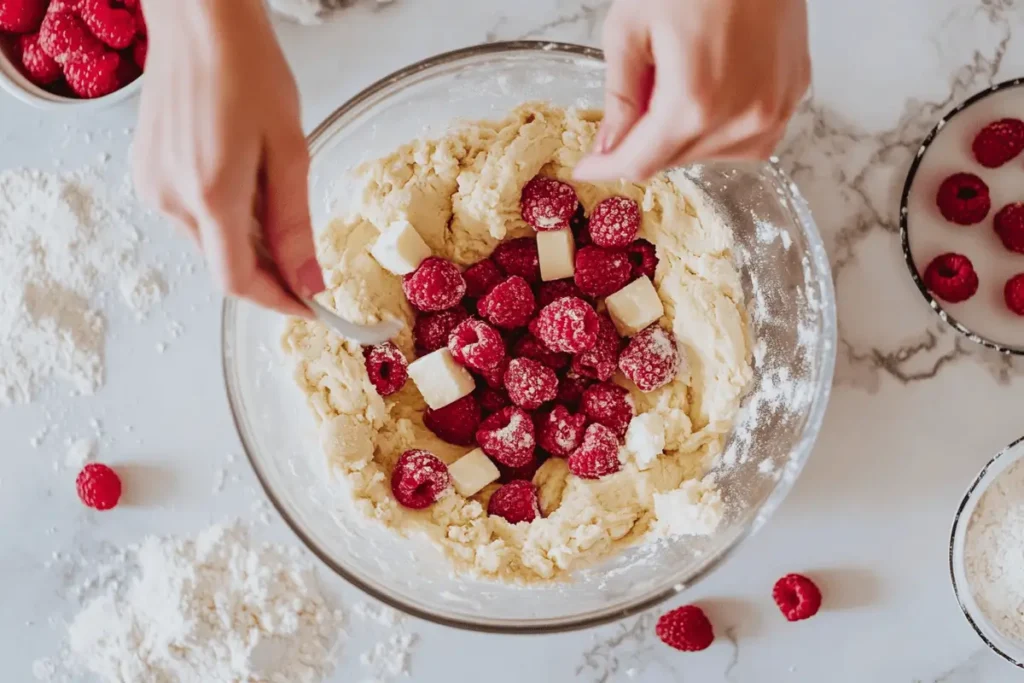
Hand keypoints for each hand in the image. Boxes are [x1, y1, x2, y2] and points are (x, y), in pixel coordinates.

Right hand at [133, 0, 323, 316]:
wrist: (199, 22)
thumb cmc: (248, 70)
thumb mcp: (289, 151)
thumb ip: (295, 224)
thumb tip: (309, 282)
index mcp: (209, 196)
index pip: (239, 280)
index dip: (278, 301)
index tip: (312, 307)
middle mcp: (171, 199)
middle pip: (225, 263)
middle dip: (270, 270)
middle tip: (308, 255)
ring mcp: (152, 185)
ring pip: (209, 241)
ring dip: (247, 240)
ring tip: (274, 195)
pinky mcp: (147, 172)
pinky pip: (192, 215)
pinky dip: (224, 216)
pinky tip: (245, 182)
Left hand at [574, 0, 810, 181]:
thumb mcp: (630, 27)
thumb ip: (619, 96)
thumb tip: (610, 146)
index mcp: (694, 102)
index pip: (640, 163)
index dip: (607, 167)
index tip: (588, 168)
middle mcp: (741, 118)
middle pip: (673, 160)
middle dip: (645, 140)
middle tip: (640, 91)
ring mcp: (774, 110)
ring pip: (709, 154)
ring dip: (683, 134)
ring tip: (681, 77)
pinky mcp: (793, 97)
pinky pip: (746, 137)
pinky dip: (719, 126)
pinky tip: (710, 88)